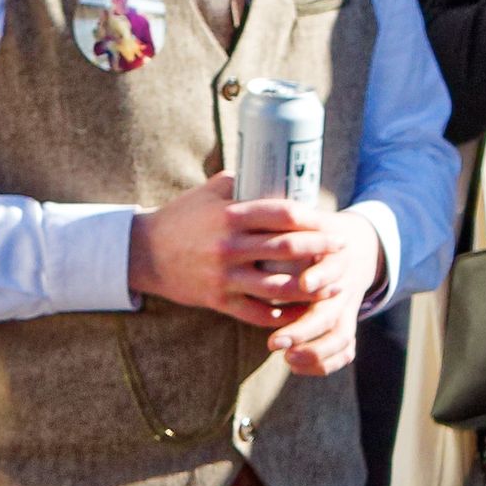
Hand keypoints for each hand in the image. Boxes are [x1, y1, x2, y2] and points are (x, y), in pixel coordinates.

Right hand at [132, 187, 376, 370]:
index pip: (282, 214)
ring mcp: (224, 277)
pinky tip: (301, 313)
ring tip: (332, 285)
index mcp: (230, 215)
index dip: (312, 219)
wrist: (143, 253)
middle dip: (321, 249)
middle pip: (287, 249)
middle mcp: (229, 246)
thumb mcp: (208, 192)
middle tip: (341, 248)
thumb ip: (241, 182)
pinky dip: (282, 316)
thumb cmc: (180, 217)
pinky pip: (257, 314)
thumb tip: (275, 168)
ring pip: (278, 287)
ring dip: (311, 288)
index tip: (329, 221)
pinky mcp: (218, 301)